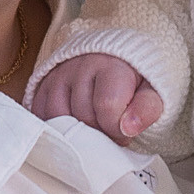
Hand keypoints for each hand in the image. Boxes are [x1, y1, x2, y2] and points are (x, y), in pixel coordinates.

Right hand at [31, 52, 163, 139]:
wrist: (114, 60)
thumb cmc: (135, 82)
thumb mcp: (153, 92)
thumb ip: (146, 109)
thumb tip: (128, 128)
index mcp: (111, 65)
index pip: (107, 106)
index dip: (117, 129)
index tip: (124, 133)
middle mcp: (80, 65)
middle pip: (82, 116)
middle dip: (98, 133)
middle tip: (109, 133)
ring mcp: (58, 75)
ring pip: (58, 119)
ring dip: (76, 133)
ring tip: (92, 130)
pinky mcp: (43, 85)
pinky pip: (41, 115)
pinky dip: (56, 128)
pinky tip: (73, 129)